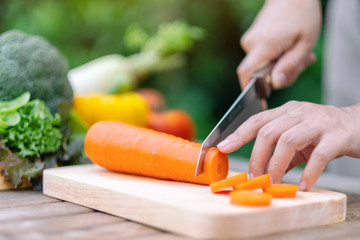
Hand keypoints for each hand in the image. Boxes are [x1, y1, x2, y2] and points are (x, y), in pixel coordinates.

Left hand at [217, 101, 359, 190]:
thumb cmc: (325, 133)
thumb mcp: (299, 137)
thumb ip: (280, 151)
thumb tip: (259, 170)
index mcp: (287, 111)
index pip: (257, 120)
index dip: (238, 133)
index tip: (222, 147)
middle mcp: (300, 112)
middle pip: (268, 131)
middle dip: (257, 157)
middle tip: (255, 177)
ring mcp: (319, 122)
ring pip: (288, 141)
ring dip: (277, 165)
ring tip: (274, 182)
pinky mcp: (338, 136)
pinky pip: (318, 155)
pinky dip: (308, 173)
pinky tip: (303, 185)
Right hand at [238, 0, 321, 89]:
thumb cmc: (302, 17)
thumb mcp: (305, 44)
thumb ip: (289, 67)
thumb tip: (275, 85)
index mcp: (264, 45)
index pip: (247, 74)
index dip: (252, 91)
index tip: (262, 101)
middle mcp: (251, 43)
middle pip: (258, 73)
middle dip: (278, 76)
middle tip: (301, 64)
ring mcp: (249, 41)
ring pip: (261, 66)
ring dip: (279, 66)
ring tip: (297, 52)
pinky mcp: (251, 40)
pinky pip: (261, 58)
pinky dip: (275, 58)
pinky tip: (288, 48)